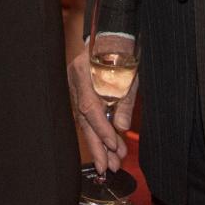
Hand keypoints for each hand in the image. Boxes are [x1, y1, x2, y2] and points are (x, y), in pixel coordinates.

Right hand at [66, 49, 135, 174]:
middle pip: (84, 119)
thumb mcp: (130, 76)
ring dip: (100, 143)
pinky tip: (109, 148)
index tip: (113, 146)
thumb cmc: (122, 54)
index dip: (102, 129)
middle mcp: (74, 81)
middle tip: (108, 167)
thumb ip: (125, 102)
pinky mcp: (80, 93)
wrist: (112, 36)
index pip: (90, 107)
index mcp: (84, 72)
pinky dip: (99, 131)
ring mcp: (74, 87)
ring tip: (113, 163)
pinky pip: (87, 116)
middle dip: (97, 145)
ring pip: (85, 121)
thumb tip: (122, 128)